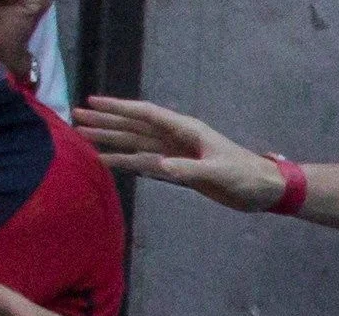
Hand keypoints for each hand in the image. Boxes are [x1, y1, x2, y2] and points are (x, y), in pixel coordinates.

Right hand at [71, 95, 291, 211]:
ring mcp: (177, 153)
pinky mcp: (180, 170)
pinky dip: (127, 161)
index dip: (119, 108)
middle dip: (106, 122)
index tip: (92, 102)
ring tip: (83, 137)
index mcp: (186, 130)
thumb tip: (159, 167)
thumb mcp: (219, 172)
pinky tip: (108, 162)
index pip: (146, 114)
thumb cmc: (246, 176)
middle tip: (75, 118)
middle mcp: (177, 138)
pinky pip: (147, 163)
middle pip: (134, 127)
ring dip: (111, 141)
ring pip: (136, 144)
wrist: (264, 191)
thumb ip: (189, 169)